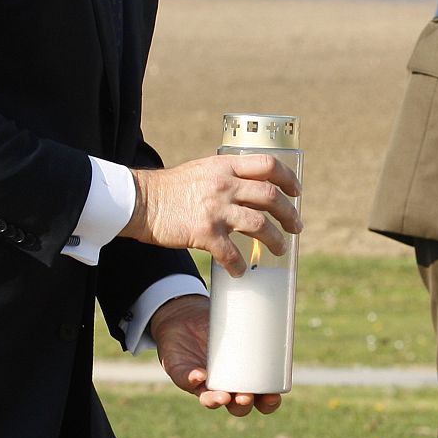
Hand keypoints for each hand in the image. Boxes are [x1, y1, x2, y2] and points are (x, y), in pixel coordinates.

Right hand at [124, 155, 302, 276]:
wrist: (140, 201)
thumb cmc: (171, 188)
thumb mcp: (203, 170)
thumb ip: (227, 175)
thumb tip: (252, 187)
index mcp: (226, 166)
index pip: (268, 165)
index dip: (288, 178)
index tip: (297, 191)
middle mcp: (225, 185)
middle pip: (271, 197)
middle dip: (289, 214)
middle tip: (296, 227)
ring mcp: (216, 209)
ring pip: (259, 225)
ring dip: (275, 240)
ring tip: (280, 249)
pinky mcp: (204, 232)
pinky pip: (231, 253)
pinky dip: (240, 264)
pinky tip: (241, 271)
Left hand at [150, 294, 283, 415]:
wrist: (185, 315)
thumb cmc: (220, 320)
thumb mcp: (241, 321)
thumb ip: (258, 316)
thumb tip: (277, 298)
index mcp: (244, 377)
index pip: (260, 398)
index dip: (268, 403)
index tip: (273, 396)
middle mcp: (224, 384)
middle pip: (236, 406)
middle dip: (242, 405)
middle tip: (246, 396)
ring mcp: (202, 382)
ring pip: (210, 400)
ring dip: (217, 401)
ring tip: (224, 396)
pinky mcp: (182, 373)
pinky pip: (186, 381)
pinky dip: (193, 380)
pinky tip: (199, 376)